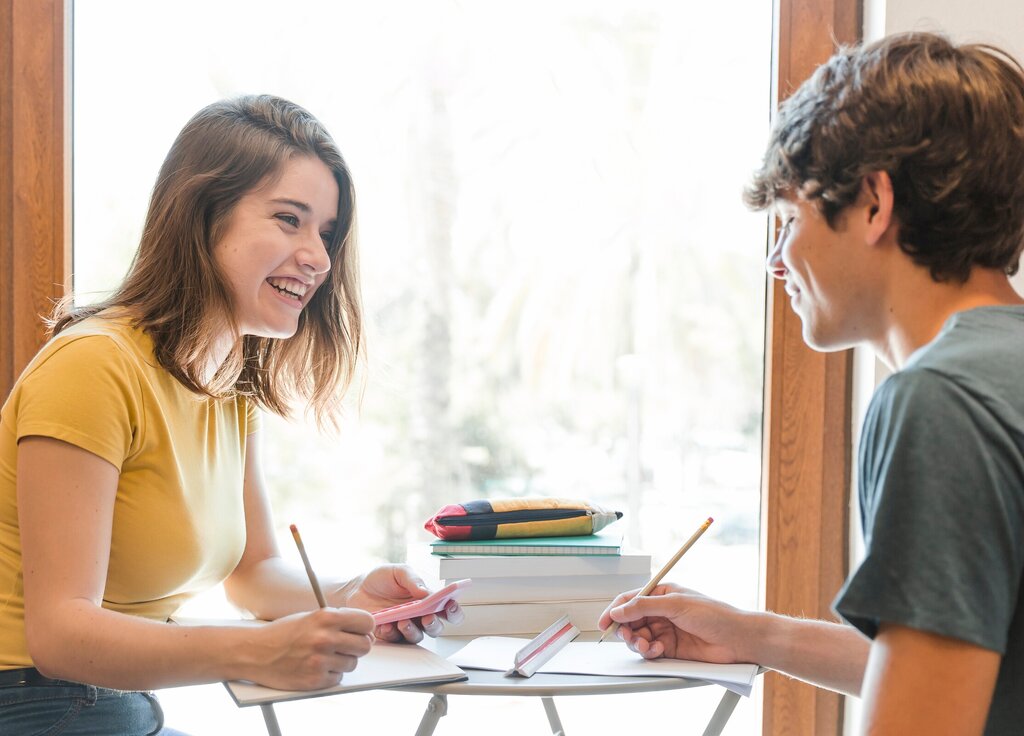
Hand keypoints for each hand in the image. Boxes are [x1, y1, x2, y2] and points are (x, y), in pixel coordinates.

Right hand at [248, 607, 373, 690]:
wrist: (255, 652)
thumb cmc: (284, 633)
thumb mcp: (312, 616)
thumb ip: (339, 621)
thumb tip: (366, 631)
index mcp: (326, 618)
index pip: (367, 622)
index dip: (366, 628)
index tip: (361, 631)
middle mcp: (325, 638)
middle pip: (365, 646)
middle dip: (357, 646)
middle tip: (344, 646)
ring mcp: (320, 661)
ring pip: (352, 663)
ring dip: (342, 661)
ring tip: (323, 656)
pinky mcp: (315, 680)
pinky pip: (338, 678)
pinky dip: (329, 674)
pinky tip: (315, 667)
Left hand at [342, 564, 463, 643]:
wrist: (356, 588)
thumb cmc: (381, 579)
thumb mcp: (399, 572)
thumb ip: (413, 580)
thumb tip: (426, 592)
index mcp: (427, 599)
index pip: (448, 608)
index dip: (454, 610)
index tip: (450, 606)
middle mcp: (419, 615)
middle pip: (436, 627)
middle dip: (434, 624)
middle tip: (427, 618)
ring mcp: (405, 626)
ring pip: (418, 637)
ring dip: (413, 631)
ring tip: (403, 622)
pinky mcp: (389, 634)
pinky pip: (396, 640)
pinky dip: (392, 634)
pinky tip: (386, 625)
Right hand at [598, 583, 750, 663]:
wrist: (737, 639)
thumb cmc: (714, 615)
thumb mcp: (676, 604)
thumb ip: (644, 606)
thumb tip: (619, 609)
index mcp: (662, 594)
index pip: (630, 600)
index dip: (615, 610)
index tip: (604, 622)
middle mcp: (661, 612)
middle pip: (631, 620)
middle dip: (626, 629)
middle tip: (628, 636)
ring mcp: (665, 630)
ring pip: (638, 637)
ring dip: (637, 642)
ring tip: (646, 645)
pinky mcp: (670, 648)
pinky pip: (649, 650)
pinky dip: (649, 651)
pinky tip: (657, 650)